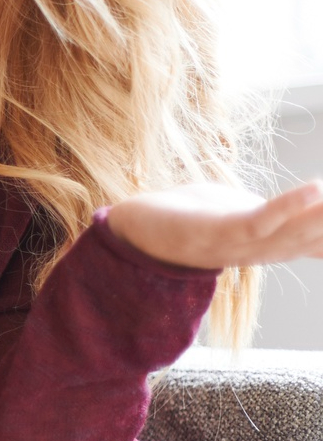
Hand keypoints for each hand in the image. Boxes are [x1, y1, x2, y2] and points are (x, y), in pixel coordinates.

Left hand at [106, 180, 322, 269]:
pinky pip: (261, 220)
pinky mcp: (219, 232)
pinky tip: (317, 189)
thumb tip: (316, 203)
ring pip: (302, 231)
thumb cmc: (196, 217)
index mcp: (283, 245)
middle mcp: (272, 251)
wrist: (135, 231)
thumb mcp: (254, 214)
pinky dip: (290, 205)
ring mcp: (246, 246)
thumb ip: (288, 214)